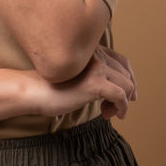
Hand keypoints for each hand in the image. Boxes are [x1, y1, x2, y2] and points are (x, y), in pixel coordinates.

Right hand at [25, 45, 139, 120]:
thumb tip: (116, 91)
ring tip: (107, 112)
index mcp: (92, 51)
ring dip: (123, 102)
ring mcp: (96, 68)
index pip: (122, 61)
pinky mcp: (95, 83)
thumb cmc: (52, 87)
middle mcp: (97, 55)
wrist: (35, 91)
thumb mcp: (77, 76)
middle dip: (125, 93)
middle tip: (110, 109)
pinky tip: (108, 115)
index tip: (128, 96)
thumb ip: (94, 75)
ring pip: (127, 85)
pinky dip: (121, 108)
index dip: (129, 79)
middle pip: (127, 74)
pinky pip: (121, 96)